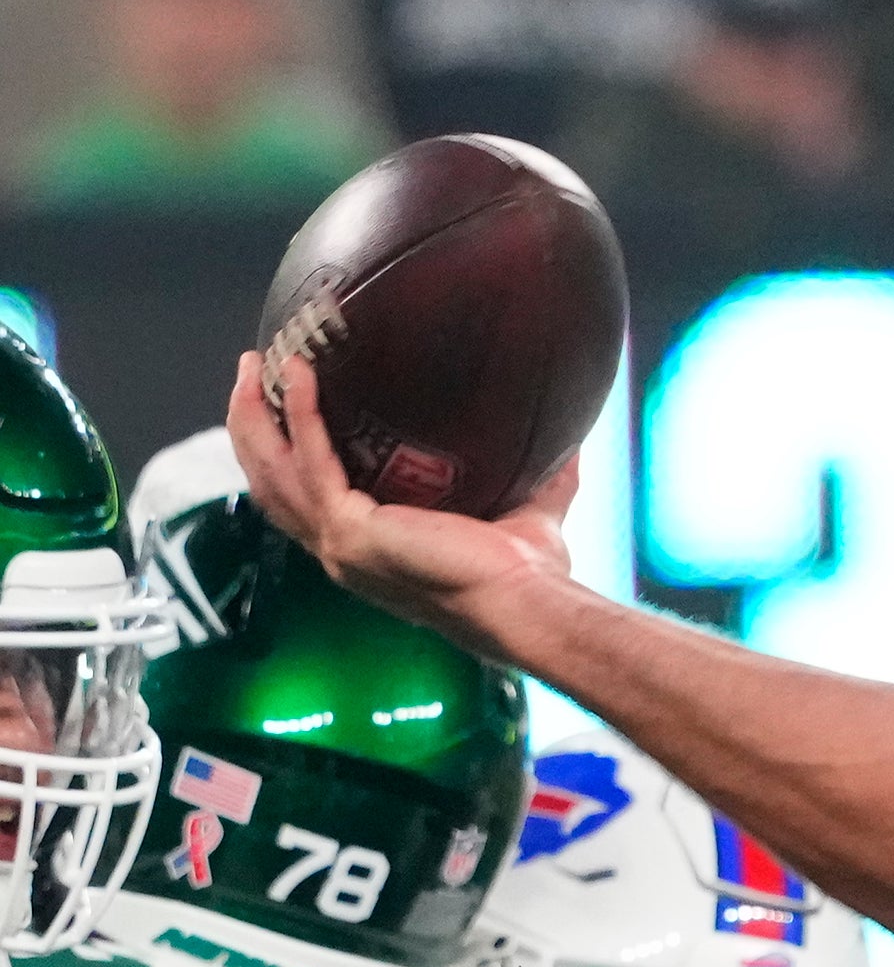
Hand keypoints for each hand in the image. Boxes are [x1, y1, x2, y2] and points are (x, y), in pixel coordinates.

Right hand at [223, 350, 575, 655]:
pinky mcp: (353, 533)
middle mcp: (345, 553)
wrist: (529, 602)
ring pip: (273, 473)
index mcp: (371, 552)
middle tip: (252, 371)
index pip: (307, 500)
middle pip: (271, 482)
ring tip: (256, 364)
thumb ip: (538, 477)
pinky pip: (311, 461)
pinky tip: (300, 374)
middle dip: (253, 425)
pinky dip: (302, 415)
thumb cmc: (527, 575)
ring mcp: (342, 547)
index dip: (286, 451)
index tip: (284, 402)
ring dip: (257, 415)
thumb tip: (568, 441)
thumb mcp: (523, 513)